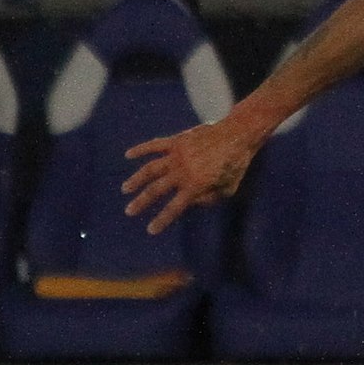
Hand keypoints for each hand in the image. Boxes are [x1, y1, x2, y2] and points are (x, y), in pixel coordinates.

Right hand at [121, 121, 253, 235]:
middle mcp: (183, 171)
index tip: (151, 230)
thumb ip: (209, 198)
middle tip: (129, 211)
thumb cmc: (237, 164)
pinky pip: (155, 145)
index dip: (162, 220)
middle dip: (141, 202)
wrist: (238, 135)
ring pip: (150, 169)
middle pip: (156, 189)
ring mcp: (178, 155)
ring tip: (126, 189)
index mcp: (196, 185)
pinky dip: (140, 149)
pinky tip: (128, 155)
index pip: (175, 207)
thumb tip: (192, 202)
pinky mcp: (177, 140)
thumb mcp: (229, 188)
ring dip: (136, 179)